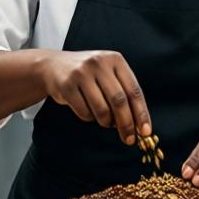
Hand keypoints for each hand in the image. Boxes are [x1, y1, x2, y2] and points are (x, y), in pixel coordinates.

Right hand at [34, 50, 150, 144]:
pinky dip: (89, 118)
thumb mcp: (107, 74)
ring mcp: (81, 73)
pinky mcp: (67, 85)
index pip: (134, 91)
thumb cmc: (87, 75)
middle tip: (129, 139)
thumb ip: (123, 93)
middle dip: (126, 124)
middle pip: (119, 101)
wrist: (53, 66)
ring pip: (102, 109)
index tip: (145, 131)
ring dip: (106, 122)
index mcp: (115, 60)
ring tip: (104, 120)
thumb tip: (138, 124)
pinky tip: (87, 111)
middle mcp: (99, 63)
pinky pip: (84, 112)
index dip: (141, 113)